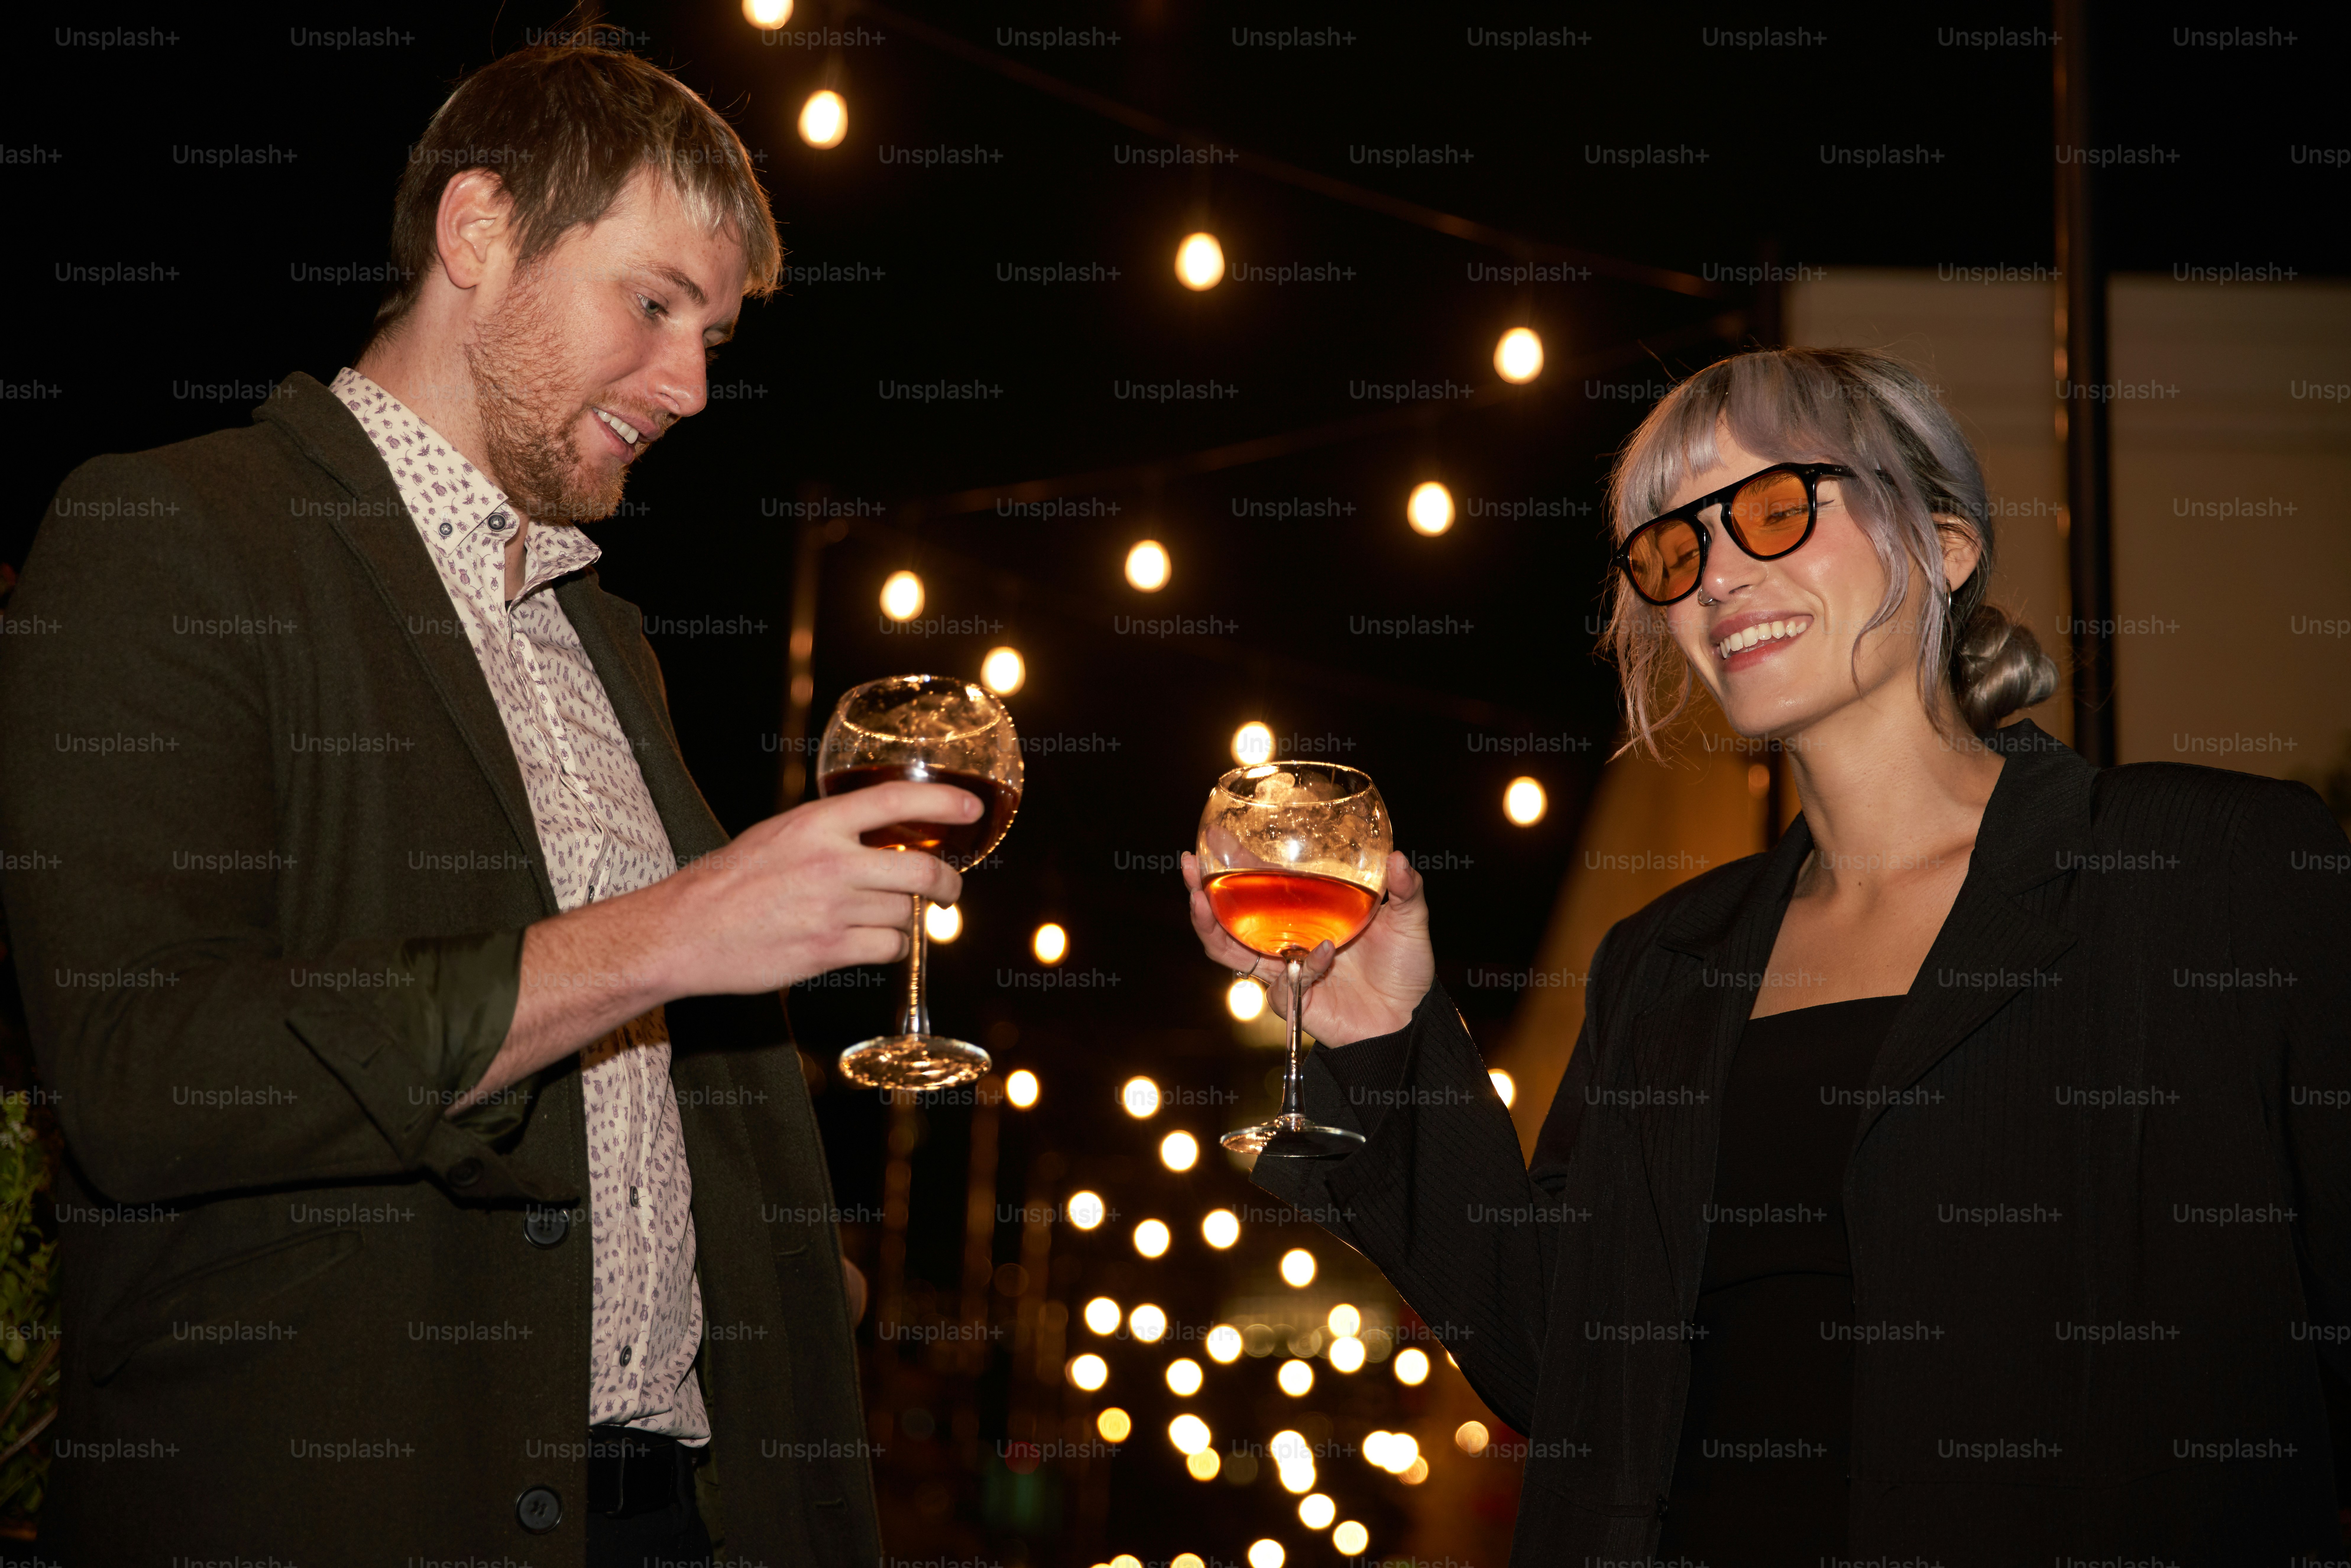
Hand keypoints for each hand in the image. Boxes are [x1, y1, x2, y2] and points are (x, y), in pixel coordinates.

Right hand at [655, 782, 972, 996]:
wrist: (685, 931)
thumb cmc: (731, 882)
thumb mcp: (779, 835)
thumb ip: (830, 833)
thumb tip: (882, 836)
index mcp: (817, 823)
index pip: (897, 799)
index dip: (944, 803)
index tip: (972, 809)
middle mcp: (832, 862)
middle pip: (921, 869)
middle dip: (947, 882)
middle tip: (950, 889)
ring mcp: (832, 909)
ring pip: (907, 913)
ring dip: (909, 919)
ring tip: (886, 918)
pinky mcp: (829, 951)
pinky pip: (890, 947)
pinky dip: (892, 946)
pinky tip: (873, 943)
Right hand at [1181, 850, 1433, 1046]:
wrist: (1408, 1020)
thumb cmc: (1404, 969)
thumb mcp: (1410, 920)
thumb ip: (1406, 889)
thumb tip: (1397, 857)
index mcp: (1305, 913)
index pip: (1259, 883)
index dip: (1234, 863)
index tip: (1214, 839)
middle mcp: (1285, 939)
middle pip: (1228, 915)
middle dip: (1202, 891)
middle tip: (1190, 867)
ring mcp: (1283, 970)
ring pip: (1228, 950)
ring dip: (1210, 926)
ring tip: (1201, 902)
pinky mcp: (1290, 999)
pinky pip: (1280, 984)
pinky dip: (1304, 965)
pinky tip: (1326, 952)